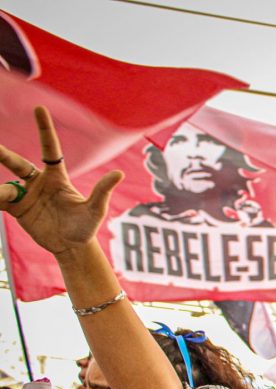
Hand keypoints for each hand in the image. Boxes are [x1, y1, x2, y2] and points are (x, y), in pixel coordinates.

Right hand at [0, 107, 122, 256]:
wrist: (72, 247)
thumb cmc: (86, 227)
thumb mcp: (95, 210)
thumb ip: (103, 191)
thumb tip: (119, 173)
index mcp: (57, 177)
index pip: (50, 148)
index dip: (45, 129)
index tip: (40, 108)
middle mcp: (39, 182)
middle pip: (17, 163)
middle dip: (3, 154)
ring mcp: (26, 195)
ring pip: (7, 185)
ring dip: (2, 191)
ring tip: (6, 198)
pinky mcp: (17, 209)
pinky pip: (1, 200)